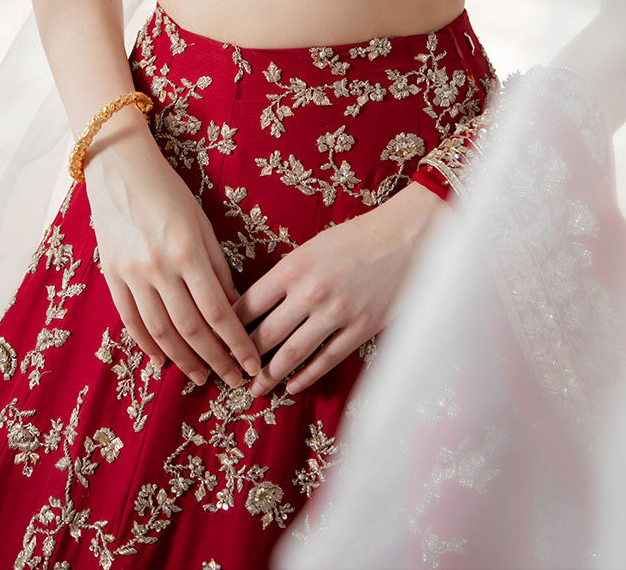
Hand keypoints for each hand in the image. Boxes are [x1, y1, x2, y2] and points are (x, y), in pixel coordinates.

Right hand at [84, 115, 261, 388]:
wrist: (119, 170)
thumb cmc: (169, 191)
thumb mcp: (202, 223)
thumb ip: (217, 267)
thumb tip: (234, 308)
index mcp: (187, 252)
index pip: (218, 312)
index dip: (236, 344)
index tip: (252, 365)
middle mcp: (158, 268)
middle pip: (191, 329)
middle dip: (215, 360)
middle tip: (233, 381)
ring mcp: (131, 275)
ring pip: (160, 332)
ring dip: (184, 360)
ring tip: (201, 378)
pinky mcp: (111, 276)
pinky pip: (131, 321)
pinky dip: (147, 346)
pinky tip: (162, 362)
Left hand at [233, 180, 443, 397]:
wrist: (407, 237)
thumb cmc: (358, 236)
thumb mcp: (314, 246)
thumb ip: (287, 275)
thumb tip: (258, 305)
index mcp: (294, 266)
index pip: (249, 304)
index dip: (229, 326)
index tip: (218, 339)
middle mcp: (310, 292)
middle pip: (264, 335)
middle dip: (243, 358)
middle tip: (230, 373)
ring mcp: (336, 314)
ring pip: (291, 355)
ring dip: (268, 376)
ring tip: (254, 389)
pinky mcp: (359, 330)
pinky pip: (325, 361)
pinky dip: (305, 377)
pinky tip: (293, 386)